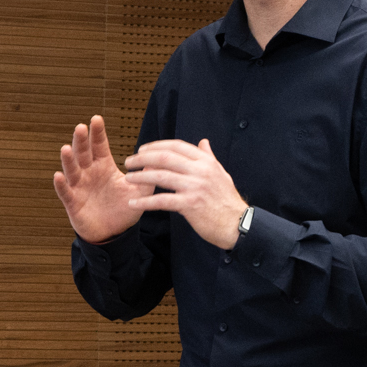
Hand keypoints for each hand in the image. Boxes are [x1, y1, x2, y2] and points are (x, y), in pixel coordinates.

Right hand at [53, 115, 144, 244]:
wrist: (113, 233)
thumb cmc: (124, 209)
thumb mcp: (140, 191)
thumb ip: (148, 175)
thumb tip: (162, 158)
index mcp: (104, 166)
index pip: (99, 146)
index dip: (97, 133)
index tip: (96, 118)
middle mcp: (89, 173)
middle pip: (83, 153)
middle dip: (81, 140)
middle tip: (81, 127)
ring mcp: (79, 187)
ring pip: (72, 170)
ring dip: (68, 159)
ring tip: (66, 148)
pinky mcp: (73, 202)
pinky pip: (65, 192)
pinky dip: (61, 185)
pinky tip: (59, 175)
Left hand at [123, 138, 248, 249]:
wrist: (237, 224)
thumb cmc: (227, 200)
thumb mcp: (221, 174)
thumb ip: (209, 157)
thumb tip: (203, 142)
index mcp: (206, 162)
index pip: (177, 146)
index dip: (157, 145)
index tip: (142, 149)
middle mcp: (200, 171)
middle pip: (165, 158)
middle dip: (143, 158)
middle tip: (129, 162)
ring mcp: (195, 187)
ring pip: (161, 176)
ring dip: (140, 176)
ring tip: (128, 178)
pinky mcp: (190, 205)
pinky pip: (162, 200)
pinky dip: (145, 201)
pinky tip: (134, 203)